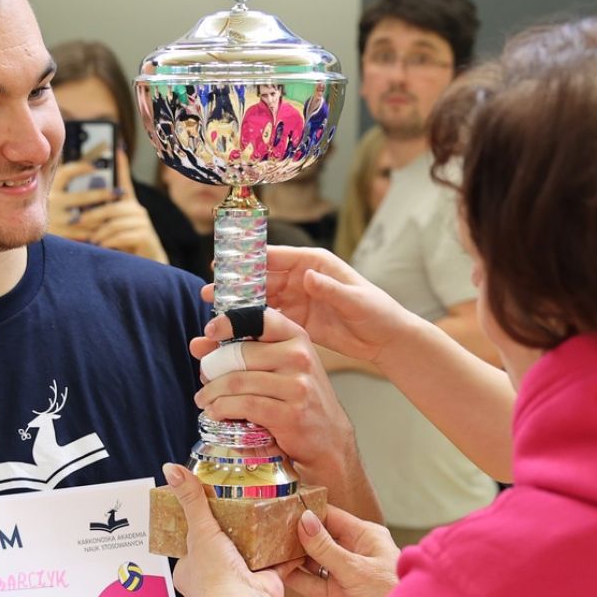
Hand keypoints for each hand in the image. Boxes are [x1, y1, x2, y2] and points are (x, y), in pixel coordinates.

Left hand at [68, 153, 166, 262]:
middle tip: (77, 222)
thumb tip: (80, 216)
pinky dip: (109, 242)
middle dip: (93, 215)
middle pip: (112, 207)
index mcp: (129, 204)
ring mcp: (143, 221)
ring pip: (115, 222)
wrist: (146, 263)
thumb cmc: (124, 245)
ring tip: (91, 241)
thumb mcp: (112, 229)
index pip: (125, 181)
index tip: (117, 149)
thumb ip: (102, 219)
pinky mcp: (145, 235)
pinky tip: (102, 247)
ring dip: (100, 233)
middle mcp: (137, 209)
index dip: (122, 165)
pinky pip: (122, 235)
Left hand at [166, 464, 285, 596]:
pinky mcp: (265, 578)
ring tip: (264, 510)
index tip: (209, 504)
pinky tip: (288, 529)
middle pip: (222, 543)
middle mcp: (213, 576)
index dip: (199, 523)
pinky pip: (275, 558)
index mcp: (189, 570)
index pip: (191, 540)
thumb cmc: (214, 580)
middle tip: (241, 503)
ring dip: (257, 535)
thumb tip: (172, 470)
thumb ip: (191, 500)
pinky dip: (282, 546)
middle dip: (232, 527)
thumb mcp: (199, 531)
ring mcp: (240, 578)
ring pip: (249, 550)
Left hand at [190, 306, 358, 490]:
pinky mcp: (290, 414)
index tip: (210, 332)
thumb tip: (198, 345)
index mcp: (297, 339)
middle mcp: (300, 357)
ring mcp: (297, 386)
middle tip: (204, 379)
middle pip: (240, 354)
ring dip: (212, 392)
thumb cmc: (300, 399)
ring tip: (205, 400)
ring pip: (238, 381)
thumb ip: (246, 352)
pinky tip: (216, 414)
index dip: (230, 322)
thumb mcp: (283, 366)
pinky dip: (223, 409)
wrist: (329, 438)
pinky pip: (244, 405)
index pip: (260, 318)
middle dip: (213, 368)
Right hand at [202, 246, 414, 369]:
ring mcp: (298, 300)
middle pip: (261, 278)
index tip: (223, 263)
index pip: (276, 257)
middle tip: (209, 292)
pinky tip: (235, 333)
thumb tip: (307, 275)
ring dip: (239, 307)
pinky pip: (270, 321)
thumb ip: (330, 288)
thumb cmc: (377, 312)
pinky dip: (252, 325)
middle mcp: (302, 278)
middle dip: (235, 285)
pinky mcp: (297, 321)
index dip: (248, 258)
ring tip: (215, 315)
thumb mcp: (356, 299)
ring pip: (261, 301)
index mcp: (314, 264)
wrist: (387, 339)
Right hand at [280, 507, 399, 596]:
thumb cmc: (389, 595)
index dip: (308, 512)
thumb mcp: (355, 568)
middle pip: (319, 538)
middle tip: (268, 529)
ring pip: (313, 560)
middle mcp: (353, 552)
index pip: (331, 516)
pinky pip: (312, 582)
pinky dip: (296, 578)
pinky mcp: (336, 595)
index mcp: (365, 536)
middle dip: (297, 535)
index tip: (283, 508)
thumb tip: (304, 520)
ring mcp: (344, 574)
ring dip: (294, 557)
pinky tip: (278, 570)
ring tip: (268, 548)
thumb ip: (326, 547)